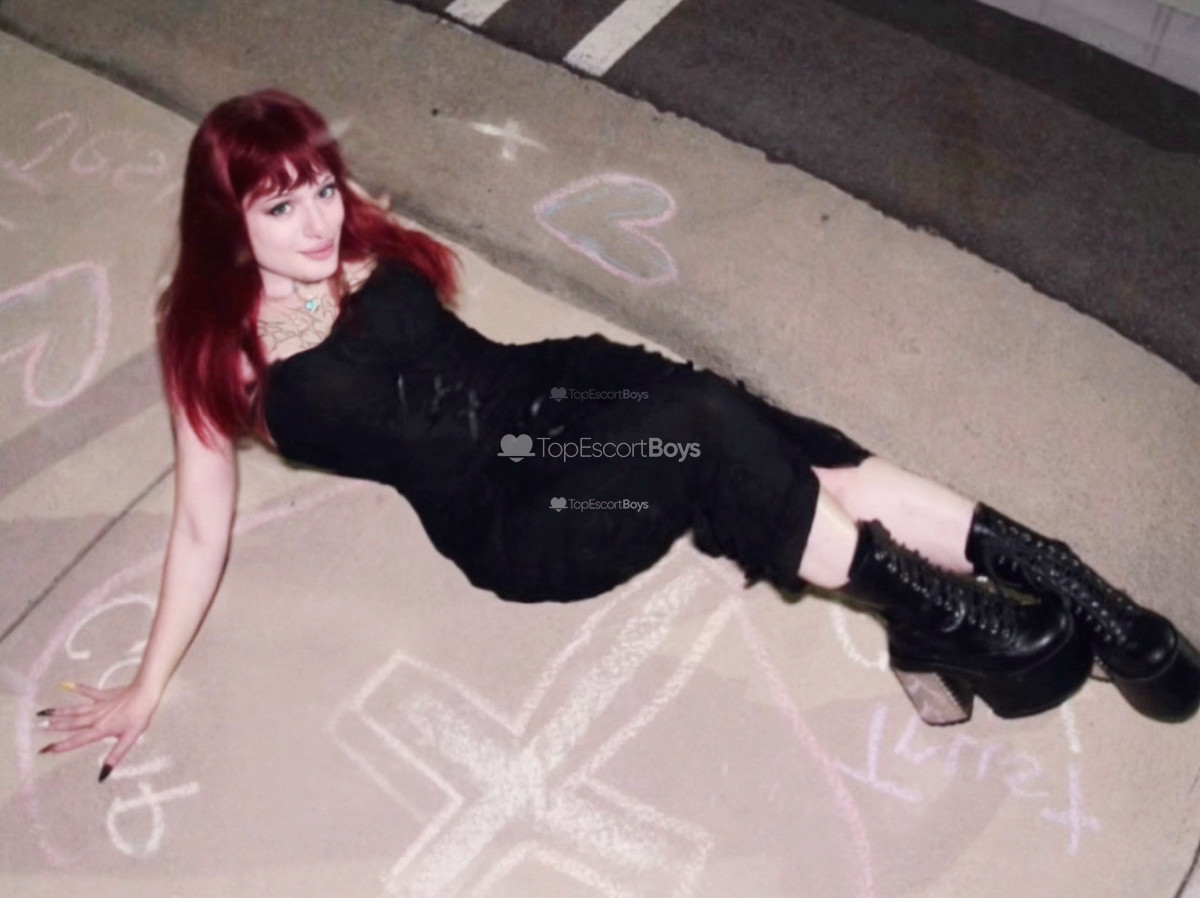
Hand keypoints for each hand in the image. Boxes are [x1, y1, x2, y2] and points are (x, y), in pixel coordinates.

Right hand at [36, 682, 160, 781]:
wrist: (145, 693)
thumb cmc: (139, 717)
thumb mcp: (129, 740)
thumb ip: (114, 757)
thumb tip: (102, 775)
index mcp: (100, 730)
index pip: (77, 740)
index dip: (61, 746)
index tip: (46, 750)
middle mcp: (95, 717)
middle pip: (71, 723)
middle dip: (55, 727)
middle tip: (37, 728)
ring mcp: (98, 705)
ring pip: (75, 709)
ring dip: (60, 711)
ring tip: (44, 713)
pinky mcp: (104, 695)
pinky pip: (89, 692)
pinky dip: (78, 688)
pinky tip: (66, 685)